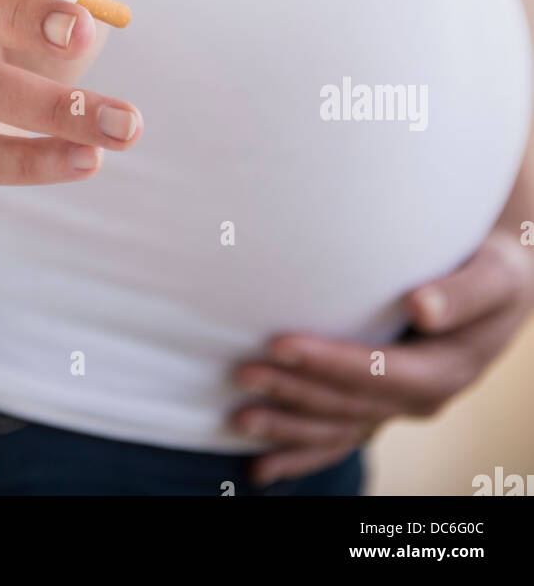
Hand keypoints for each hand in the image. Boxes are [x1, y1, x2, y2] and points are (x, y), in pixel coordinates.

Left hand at [232, 228, 533, 484]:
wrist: (500, 291)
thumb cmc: (494, 271)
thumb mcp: (495, 276)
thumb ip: (462, 293)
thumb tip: (422, 306)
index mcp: (445, 370)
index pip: (378, 371)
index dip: (327, 361)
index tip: (279, 342)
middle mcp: (420, 398)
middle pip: (348, 403)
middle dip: (294, 391)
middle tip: (243, 374)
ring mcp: (398, 408)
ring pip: (338, 427)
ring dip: (288, 427)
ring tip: (239, 418)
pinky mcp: (382, 406)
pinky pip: (340, 439)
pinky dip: (300, 456)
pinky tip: (261, 468)